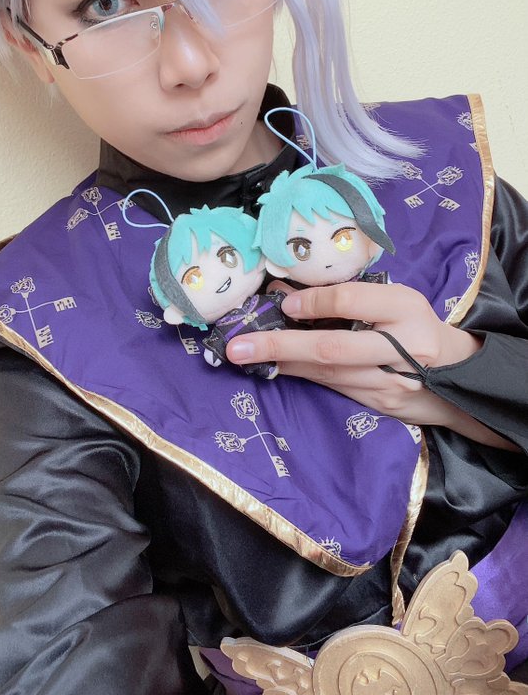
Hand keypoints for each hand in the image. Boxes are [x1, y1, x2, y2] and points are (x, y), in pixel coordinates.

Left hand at [226, 281, 485, 432]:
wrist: (455, 375)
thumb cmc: (415, 325)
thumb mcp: (394, 300)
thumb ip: (350, 296)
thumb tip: (286, 292)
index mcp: (406, 308)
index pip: (353, 301)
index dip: (315, 302)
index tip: (284, 303)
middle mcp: (399, 346)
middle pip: (332, 347)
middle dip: (281, 346)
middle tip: (238, 345)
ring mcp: (387, 380)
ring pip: (326, 373)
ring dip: (281, 364)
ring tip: (243, 356)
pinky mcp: (378, 402)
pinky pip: (330, 385)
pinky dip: (298, 375)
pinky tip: (272, 368)